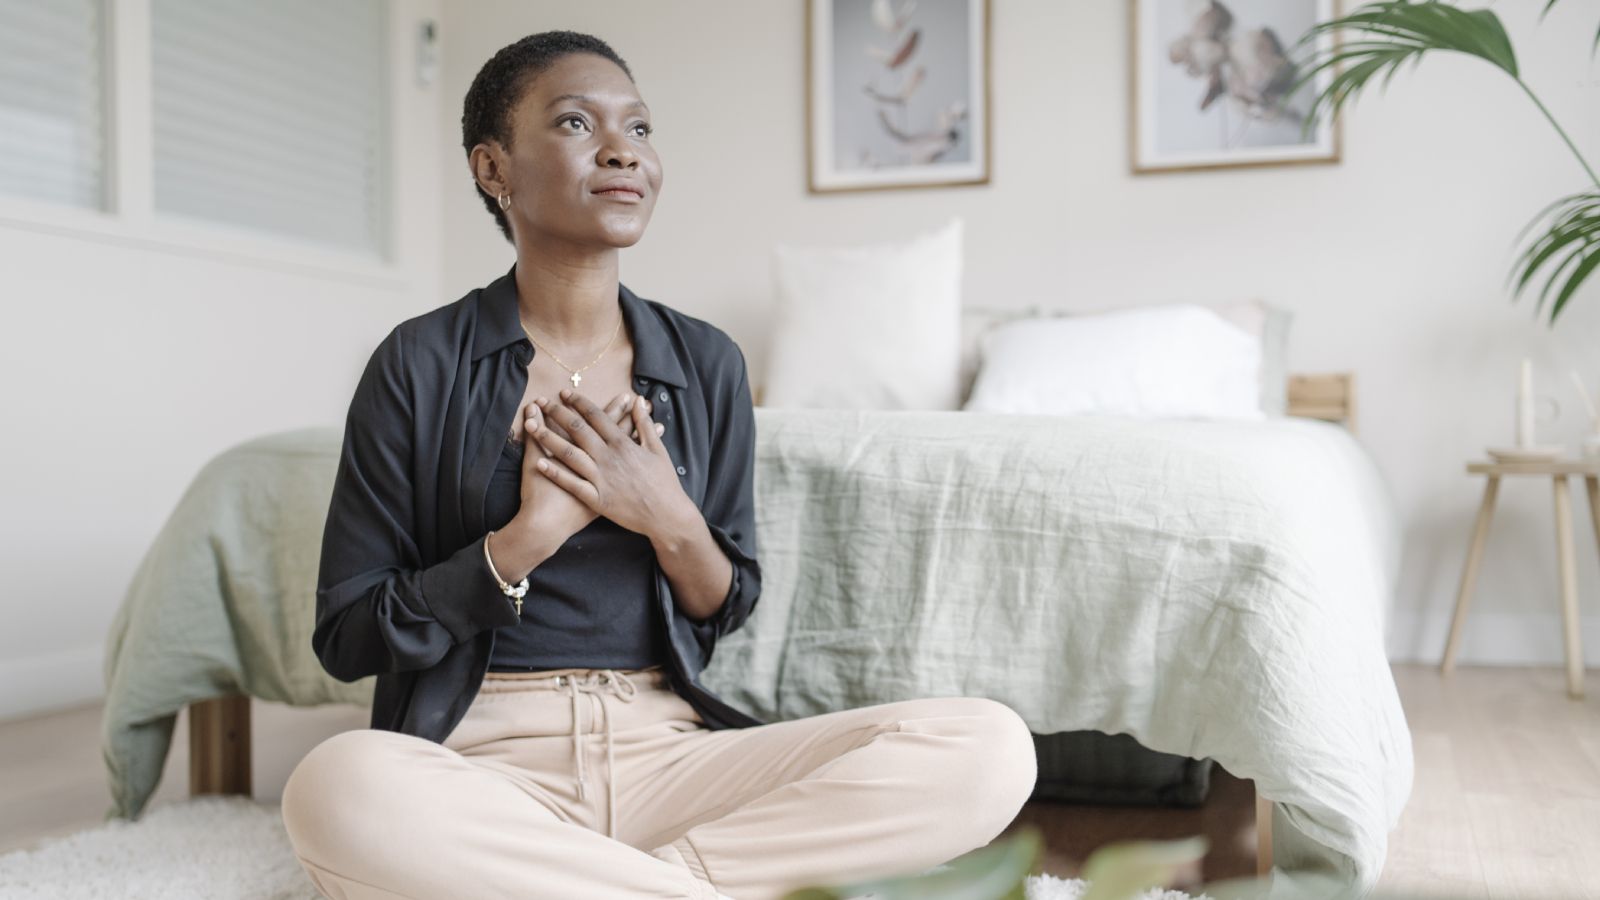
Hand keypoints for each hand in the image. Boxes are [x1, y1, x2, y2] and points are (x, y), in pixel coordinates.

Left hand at [530, 388, 695, 538]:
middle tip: (542, 401)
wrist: (667, 516)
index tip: (565, 394)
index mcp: (624, 444)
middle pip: (578, 430)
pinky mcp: (597, 499)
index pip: (597, 417)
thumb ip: (645, 425)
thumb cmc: (664, 483)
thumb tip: (639, 402)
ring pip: (570, 453)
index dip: (579, 403)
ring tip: (531, 425)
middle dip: (558, 413)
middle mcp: (609, 458)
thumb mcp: (658, 450)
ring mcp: (601, 478)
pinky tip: (539, 462)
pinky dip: (555, 473)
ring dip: (549, 437)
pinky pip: (572, 483)